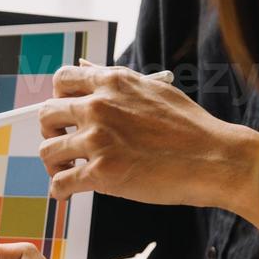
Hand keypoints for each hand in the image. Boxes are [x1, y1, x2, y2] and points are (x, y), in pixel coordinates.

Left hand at [38, 63, 258, 220]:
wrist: (211, 158)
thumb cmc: (189, 127)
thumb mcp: (152, 88)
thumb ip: (114, 80)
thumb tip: (86, 66)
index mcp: (112, 82)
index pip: (61, 80)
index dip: (57, 99)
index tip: (64, 115)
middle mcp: (99, 106)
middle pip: (46, 115)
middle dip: (50, 132)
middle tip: (63, 146)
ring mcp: (98, 139)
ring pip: (48, 151)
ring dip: (54, 165)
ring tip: (69, 173)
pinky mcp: (101, 172)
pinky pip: (61, 182)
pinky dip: (59, 191)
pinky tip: (67, 193)